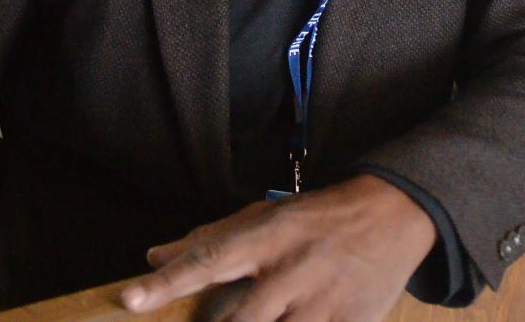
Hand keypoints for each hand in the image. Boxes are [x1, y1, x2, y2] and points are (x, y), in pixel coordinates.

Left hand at [120, 175, 436, 320]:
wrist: (393, 214)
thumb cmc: (317, 218)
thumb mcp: (265, 216)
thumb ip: (208, 238)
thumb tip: (153, 256)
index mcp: (266, 237)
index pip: (207, 259)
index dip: (168, 283)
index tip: (130, 300)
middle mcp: (292, 269)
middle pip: (242, 320)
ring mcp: (324, 301)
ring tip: (262, 321)